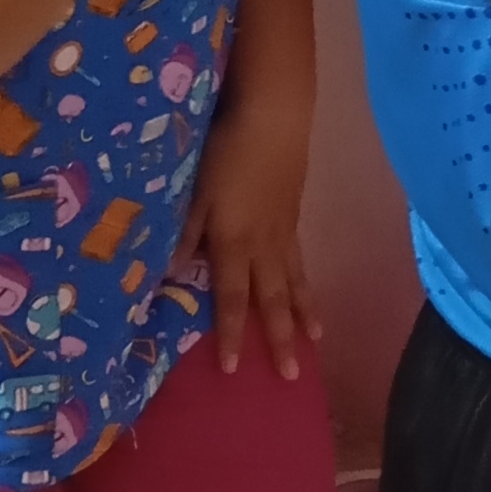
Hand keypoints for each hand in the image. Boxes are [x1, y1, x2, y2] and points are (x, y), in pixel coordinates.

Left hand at [179, 93, 318, 379]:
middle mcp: (264, 244)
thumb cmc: (225, 151)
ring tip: (316, 338)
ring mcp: (284, 229)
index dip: (230, 333)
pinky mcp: (294, 212)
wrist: (274, 117)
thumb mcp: (195, 192)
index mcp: (234, 242)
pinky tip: (307, 287)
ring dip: (303, 312)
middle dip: (280, 338)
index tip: (231, 368)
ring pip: (295, 280)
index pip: (231, 299)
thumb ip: (186, 235)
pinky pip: (301, 258)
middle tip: (291, 375)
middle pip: (273, 299)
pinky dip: (306, 279)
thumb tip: (174, 277)